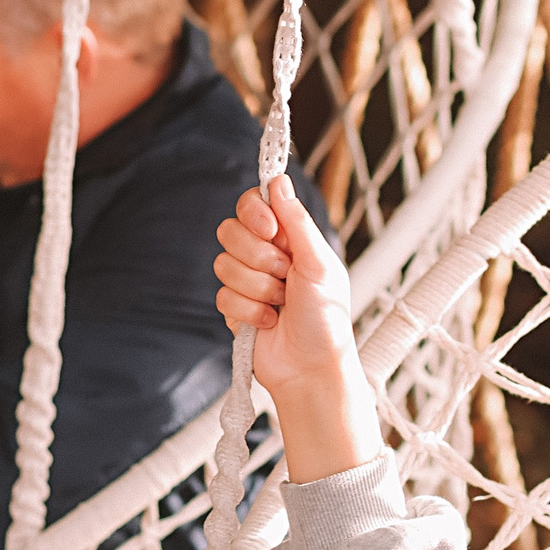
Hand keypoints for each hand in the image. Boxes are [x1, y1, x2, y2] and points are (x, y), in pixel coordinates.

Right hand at [213, 177, 375, 481]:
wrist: (312, 367)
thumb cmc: (327, 318)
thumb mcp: (320, 264)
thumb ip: (297, 222)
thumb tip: (278, 181)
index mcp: (289, 238)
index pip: (254, 203)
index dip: (254, 212)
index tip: (270, 230)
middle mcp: (265, 255)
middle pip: (230, 231)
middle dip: (259, 258)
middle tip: (285, 276)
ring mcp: (247, 281)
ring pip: (223, 264)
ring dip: (258, 288)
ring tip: (281, 303)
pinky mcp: (234, 308)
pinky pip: (222, 296)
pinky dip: (249, 312)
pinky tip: (269, 322)